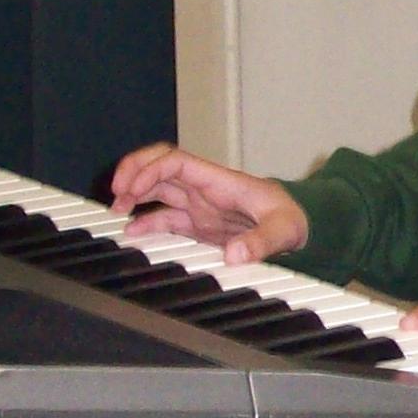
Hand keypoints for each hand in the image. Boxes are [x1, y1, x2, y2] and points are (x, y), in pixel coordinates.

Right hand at [110, 143, 309, 266]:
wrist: (303, 226)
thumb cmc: (294, 218)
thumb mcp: (284, 229)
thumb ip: (261, 241)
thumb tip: (235, 256)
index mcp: (219, 181)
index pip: (175, 161)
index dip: (149, 169)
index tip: (131, 188)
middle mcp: (205, 189)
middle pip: (159, 167)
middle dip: (133, 174)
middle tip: (115, 194)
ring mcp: (200, 206)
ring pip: (158, 190)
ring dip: (135, 195)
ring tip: (115, 212)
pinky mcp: (199, 224)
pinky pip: (166, 217)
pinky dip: (147, 222)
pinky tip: (132, 233)